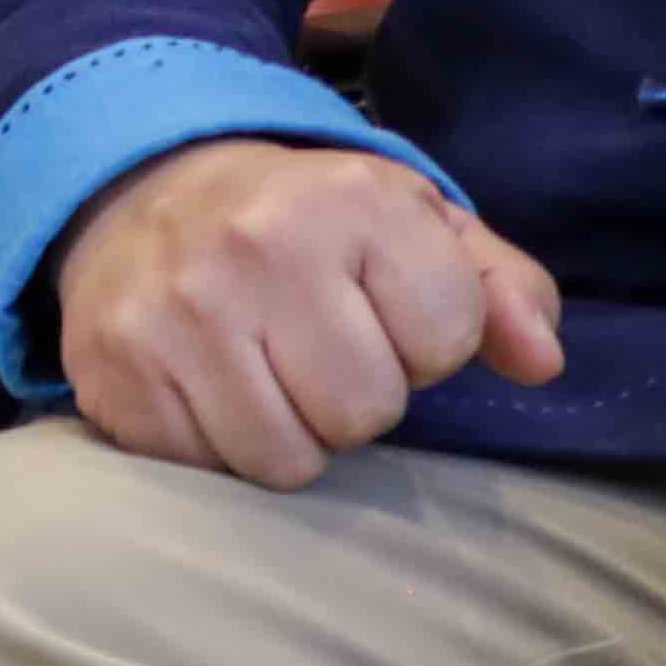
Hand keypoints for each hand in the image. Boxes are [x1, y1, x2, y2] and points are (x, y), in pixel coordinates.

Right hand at [52, 136, 566, 489]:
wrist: (140, 192)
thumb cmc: (306, 223)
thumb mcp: (412, 222)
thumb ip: (499, 286)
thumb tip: (543, 361)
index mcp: (352, 197)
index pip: (446, 338)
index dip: (426, 342)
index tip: (383, 313)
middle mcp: (260, 246)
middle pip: (365, 412)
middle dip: (356, 397)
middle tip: (318, 350)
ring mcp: (180, 313)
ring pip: (288, 460)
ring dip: (291, 434)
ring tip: (268, 373)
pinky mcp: (122, 373)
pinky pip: (212, 473)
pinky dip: (222, 447)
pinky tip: (212, 389)